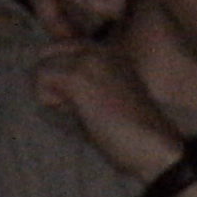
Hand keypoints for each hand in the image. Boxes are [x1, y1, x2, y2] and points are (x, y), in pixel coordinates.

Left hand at [30, 41, 183, 183]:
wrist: (156, 148)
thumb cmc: (129, 136)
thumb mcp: (103, 100)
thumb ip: (78, 85)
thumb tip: (42, 83)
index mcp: (109, 51)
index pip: (61, 48)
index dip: (59, 78)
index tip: (80, 105)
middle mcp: (100, 47)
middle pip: (47, 52)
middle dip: (51, 81)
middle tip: (79, 110)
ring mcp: (89, 58)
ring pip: (41, 65)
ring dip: (51, 94)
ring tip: (83, 113)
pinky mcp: (79, 75)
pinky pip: (40, 78)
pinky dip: (49, 101)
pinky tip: (78, 115)